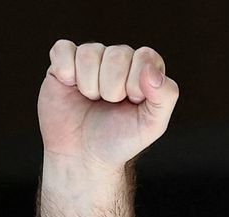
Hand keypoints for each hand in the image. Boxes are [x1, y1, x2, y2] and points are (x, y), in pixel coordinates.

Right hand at [38, 40, 178, 169]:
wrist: (83, 156)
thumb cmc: (120, 139)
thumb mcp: (153, 125)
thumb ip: (166, 96)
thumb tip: (150, 70)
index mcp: (144, 69)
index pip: (145, 56)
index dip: (136, 83)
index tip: (133, 102)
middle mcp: (118, 59)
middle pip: (117, 54)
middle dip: (113, 88)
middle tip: (109, 105)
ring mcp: (90, 59)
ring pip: (89, 53)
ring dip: (90, 85)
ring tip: (92, 100)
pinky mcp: (62, 62)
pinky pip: (62, 48)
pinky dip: (65, 71)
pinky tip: (70, 87)